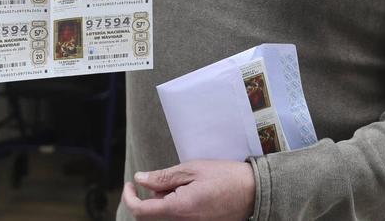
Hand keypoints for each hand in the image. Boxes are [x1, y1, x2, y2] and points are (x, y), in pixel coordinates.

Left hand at [121, 160, 255, 220]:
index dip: (129, 197)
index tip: (130, 183)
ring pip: (166, 215)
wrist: (255, 192)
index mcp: (178, 208)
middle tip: (166, 179)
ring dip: (166, 201)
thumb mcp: (192, 169)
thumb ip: (163, 177)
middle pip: (152, 214)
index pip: (141, 211)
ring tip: (186, 184)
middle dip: (151, 196)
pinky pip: (179, 218)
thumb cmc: (226, 177)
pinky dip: (177, 206)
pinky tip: (192, 193)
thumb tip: (140, 179)